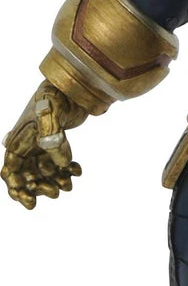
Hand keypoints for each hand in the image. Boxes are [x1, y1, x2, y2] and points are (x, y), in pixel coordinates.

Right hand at [2, 82, 86, 208]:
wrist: (75, 82)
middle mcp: (28, 143)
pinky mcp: (57, 141)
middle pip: (27, 175)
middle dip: (39, 187)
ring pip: (44, 171)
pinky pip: (59, 163)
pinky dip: (67, 170)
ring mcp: (42, 143)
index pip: (12, 170)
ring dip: (55, 181)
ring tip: (69, 185)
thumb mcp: (50, 111)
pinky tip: (78, 171)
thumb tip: (61, 163)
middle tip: (56, 193)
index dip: (17, 189)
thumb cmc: (56, 94)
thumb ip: (53, 137)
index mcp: (20, 139)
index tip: (30, 203)